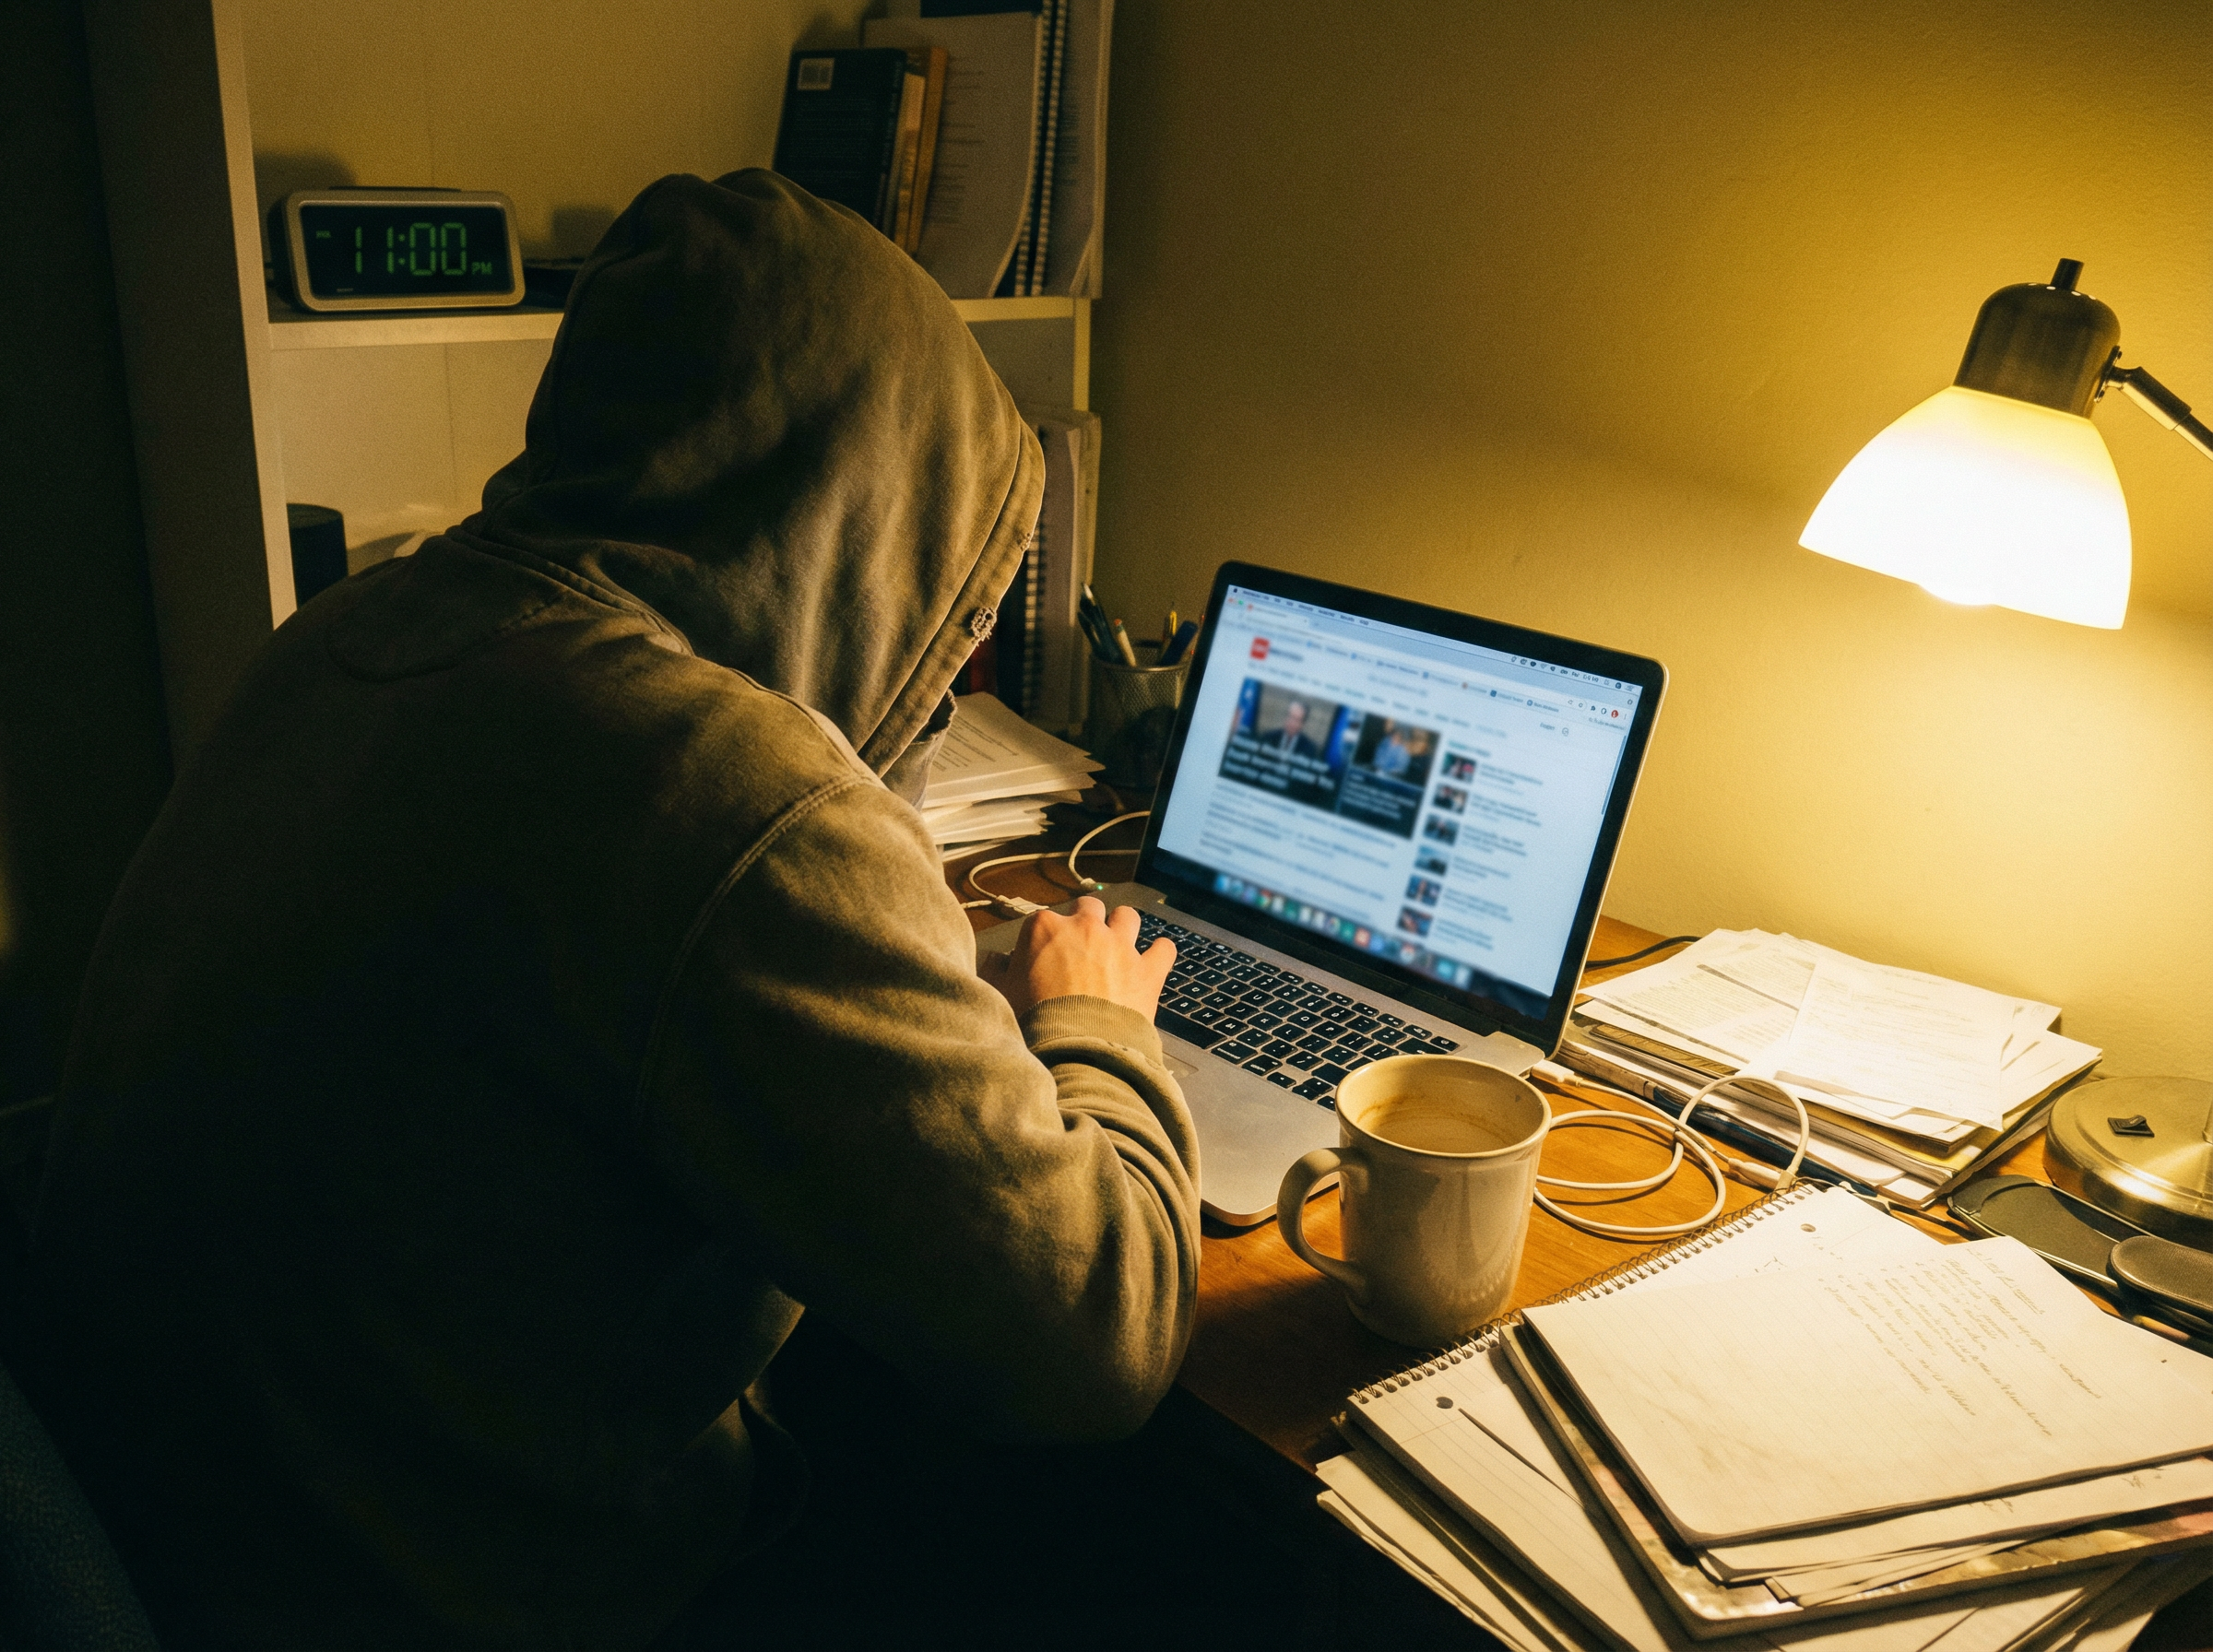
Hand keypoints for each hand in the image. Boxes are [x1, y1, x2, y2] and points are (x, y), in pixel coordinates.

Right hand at [980, 897, 1174, 1022]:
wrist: (1076, 1049)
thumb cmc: (1035, 1022)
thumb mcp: (1001, 994)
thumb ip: (996, 970)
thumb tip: (995, 959)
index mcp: (1045, 929)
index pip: (1043, 920)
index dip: (1045, 938)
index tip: (1044, 954)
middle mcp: (1085, 928)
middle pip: (1088, 907)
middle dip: (1087, 920)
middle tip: (1082, 944)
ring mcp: (1120, 946)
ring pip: (1127, 916)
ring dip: (1123, 927)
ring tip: (1118, 946)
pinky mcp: (1148, 969)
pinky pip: (1163, 948)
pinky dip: (1159, 953)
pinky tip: (1154, 960)